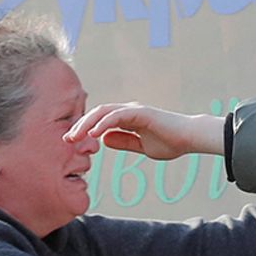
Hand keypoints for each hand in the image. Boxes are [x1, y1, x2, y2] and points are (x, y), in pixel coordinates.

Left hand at [64, 103, 221, 160]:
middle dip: (80, 126)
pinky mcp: (140, 112)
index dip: (84, 130)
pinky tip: (93, 133)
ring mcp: (133, 109)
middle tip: (66, 140)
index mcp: (127, 118)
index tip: (71, 142)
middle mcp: (128, 111)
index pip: (100, 121)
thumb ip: (123, 142)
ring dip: (87, 124)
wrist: (189, 138)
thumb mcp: (141, 146)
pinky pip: (117, 116)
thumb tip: (104, 140)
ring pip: (103, 112)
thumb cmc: (170, 142)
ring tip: (74, 137)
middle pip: (97, 114)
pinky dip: (103, 124)